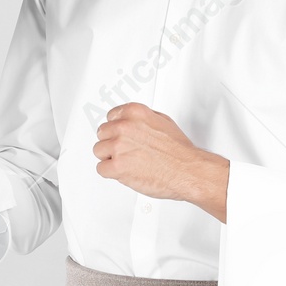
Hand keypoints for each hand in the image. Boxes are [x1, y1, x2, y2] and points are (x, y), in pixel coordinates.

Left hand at [93, 102, 222, 208]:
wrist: (187, 170)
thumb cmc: (179, 151)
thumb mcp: (163, 121)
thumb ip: (142, 119)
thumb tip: (131, 122)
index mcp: (134, 112)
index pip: (110, 117)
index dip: (115, 130)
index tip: (120, 136)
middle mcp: (124, 127)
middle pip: (102, 134)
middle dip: (111, 144)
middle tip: (125, 152)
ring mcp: (119, 146)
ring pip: (98, 151)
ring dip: (110, 158)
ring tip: (127, 162)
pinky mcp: (117, 166)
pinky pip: (101, 169)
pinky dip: (111, 173)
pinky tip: (124, 172)